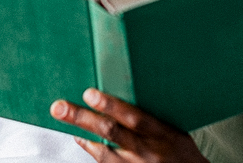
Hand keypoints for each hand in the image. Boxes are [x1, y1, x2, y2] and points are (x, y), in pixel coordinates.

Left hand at [50, 88, 208, 162]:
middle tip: (59, 107)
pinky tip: (81, 138)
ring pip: (104, 151)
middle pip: (111, 132)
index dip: (111, 106)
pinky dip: (91, 149)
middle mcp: (148, 151)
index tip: (89, 93)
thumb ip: (152, 114)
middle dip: (82, 118)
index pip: (134, 117)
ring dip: (81, 134)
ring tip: (64, 117)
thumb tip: (123, 89)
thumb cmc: (182, 152)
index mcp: (163, 133)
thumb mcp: (175, 129)